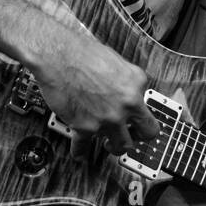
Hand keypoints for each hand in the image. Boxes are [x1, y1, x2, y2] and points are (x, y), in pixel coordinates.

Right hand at [29, 23, 157, 157]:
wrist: (58, 55)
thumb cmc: (83, 52)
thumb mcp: (118, 61)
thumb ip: (126, 81)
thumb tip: (127, 90)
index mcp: (137, 84)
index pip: (147, 104)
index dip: (139, 110)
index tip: (135, 116)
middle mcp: (127, 104)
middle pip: (147, 133)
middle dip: (140, 136)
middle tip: (133, 136)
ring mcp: (108, 118)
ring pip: (122, 146)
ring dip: (115, 147)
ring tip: (109, 144)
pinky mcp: (85, 127)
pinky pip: (83, 147)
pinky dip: (80, 152)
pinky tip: (80, 153)